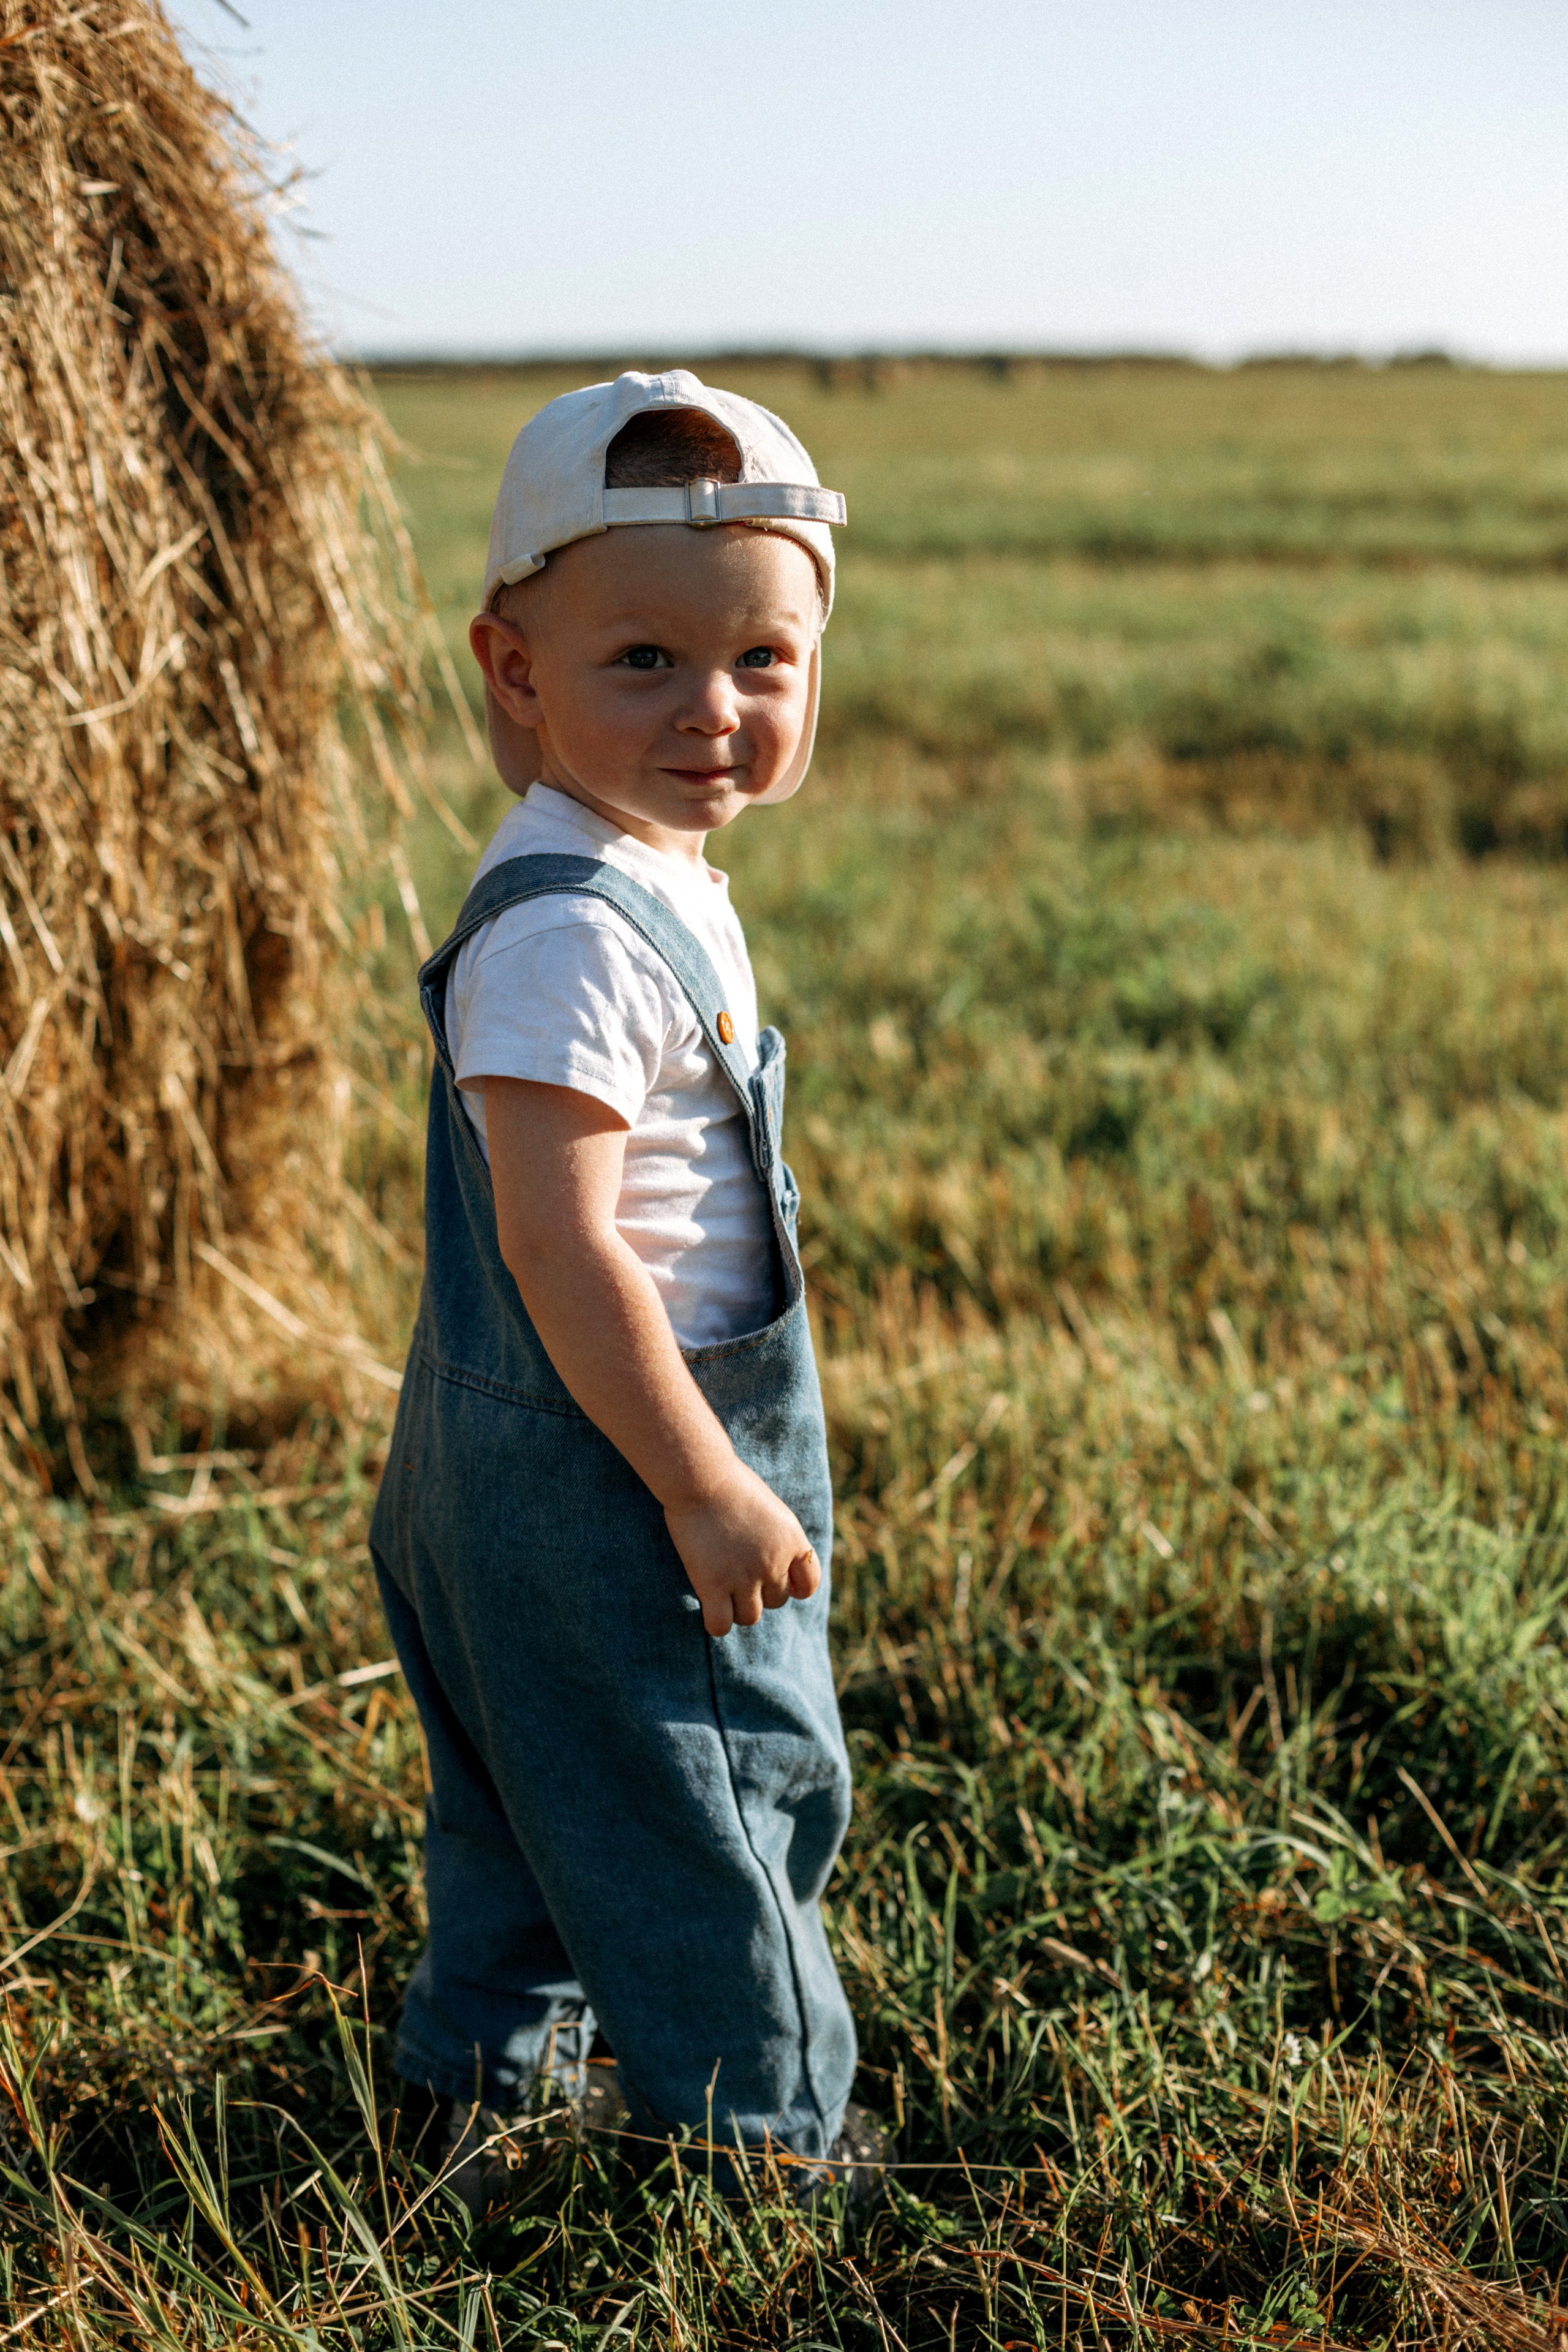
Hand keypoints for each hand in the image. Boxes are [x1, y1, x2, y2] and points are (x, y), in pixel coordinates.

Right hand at [664, 1458, 820, 1636]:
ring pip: (750, 1617)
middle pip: (776, 1601)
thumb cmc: (731, 1484)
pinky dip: (716, 1622)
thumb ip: (778, 1538)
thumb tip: (773, 1565)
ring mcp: (744, 1577)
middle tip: (737, 1571)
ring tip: (723, 1590)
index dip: (795, 1588)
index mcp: (793, 1542)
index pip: (809, 1584)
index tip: (782, 1583)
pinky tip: (709, 1607)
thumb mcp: (770, 1509)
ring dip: (738, 1607)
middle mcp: (774, 1564)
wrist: (702, 1477)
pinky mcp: (713, 1585)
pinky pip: (720, 1625)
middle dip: (760, 1591)